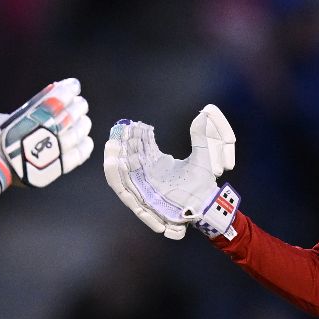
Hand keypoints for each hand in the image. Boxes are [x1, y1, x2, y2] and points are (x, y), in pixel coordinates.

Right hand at [0, 79, 92, 196]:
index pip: (60, 96)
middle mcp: (48, 130)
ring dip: (83, 123)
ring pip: (79, 132)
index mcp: (35, 115)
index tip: (73, 85)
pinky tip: (86, 140)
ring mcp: (57, 148)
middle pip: (72, 113)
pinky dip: (85, 145)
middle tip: (79, 104)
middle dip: (78, 105)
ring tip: (83, 120)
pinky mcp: (60, 165)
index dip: (70, 88)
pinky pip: (80, 154)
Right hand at [102, 104, 238, 239]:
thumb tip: (203, 115)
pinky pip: (126, 192)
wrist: (206, 203)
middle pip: (129, 159)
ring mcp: (145, 190)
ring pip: (123, 175)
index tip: (132, 123)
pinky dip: (117, 178)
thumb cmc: (203, 183)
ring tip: (112, 144)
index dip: (136, 136)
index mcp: (158, 165)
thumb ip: (199, 135)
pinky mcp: (144, 203)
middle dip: (122, 144)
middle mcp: (148, 177)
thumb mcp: (201, 154)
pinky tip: (112, 164)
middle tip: (119, 130)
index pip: (141, 148)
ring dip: (115, 159)